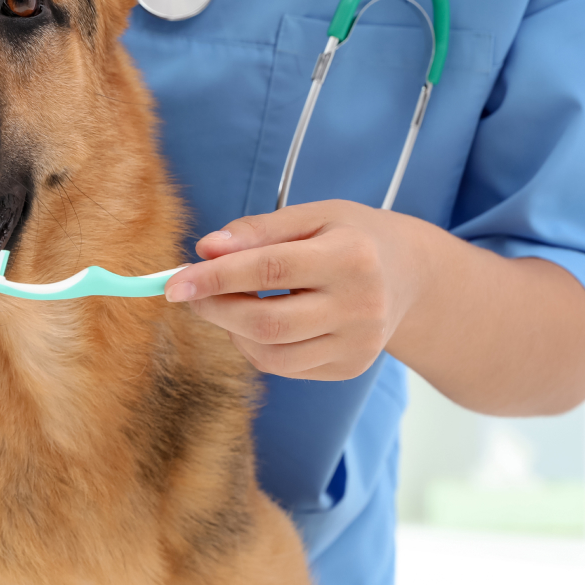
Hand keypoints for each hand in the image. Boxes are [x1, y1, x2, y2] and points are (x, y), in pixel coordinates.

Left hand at [164, 200, 429, 380]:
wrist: (411, 276)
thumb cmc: (352, 237)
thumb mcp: (313, 216)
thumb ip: (258, 230)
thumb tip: (204, 249)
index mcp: (352, 257)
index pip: (269, 270)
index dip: (215, 277)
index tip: (173, 281)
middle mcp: (361, 306)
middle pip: (266, 322)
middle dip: (214, 308)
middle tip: (188, 292)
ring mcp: (358, 345)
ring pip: (270, 354)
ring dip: (232, 329)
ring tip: (228, 301)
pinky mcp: (350, 368)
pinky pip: (284, 366)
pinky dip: (256, 346)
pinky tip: (259, 320)